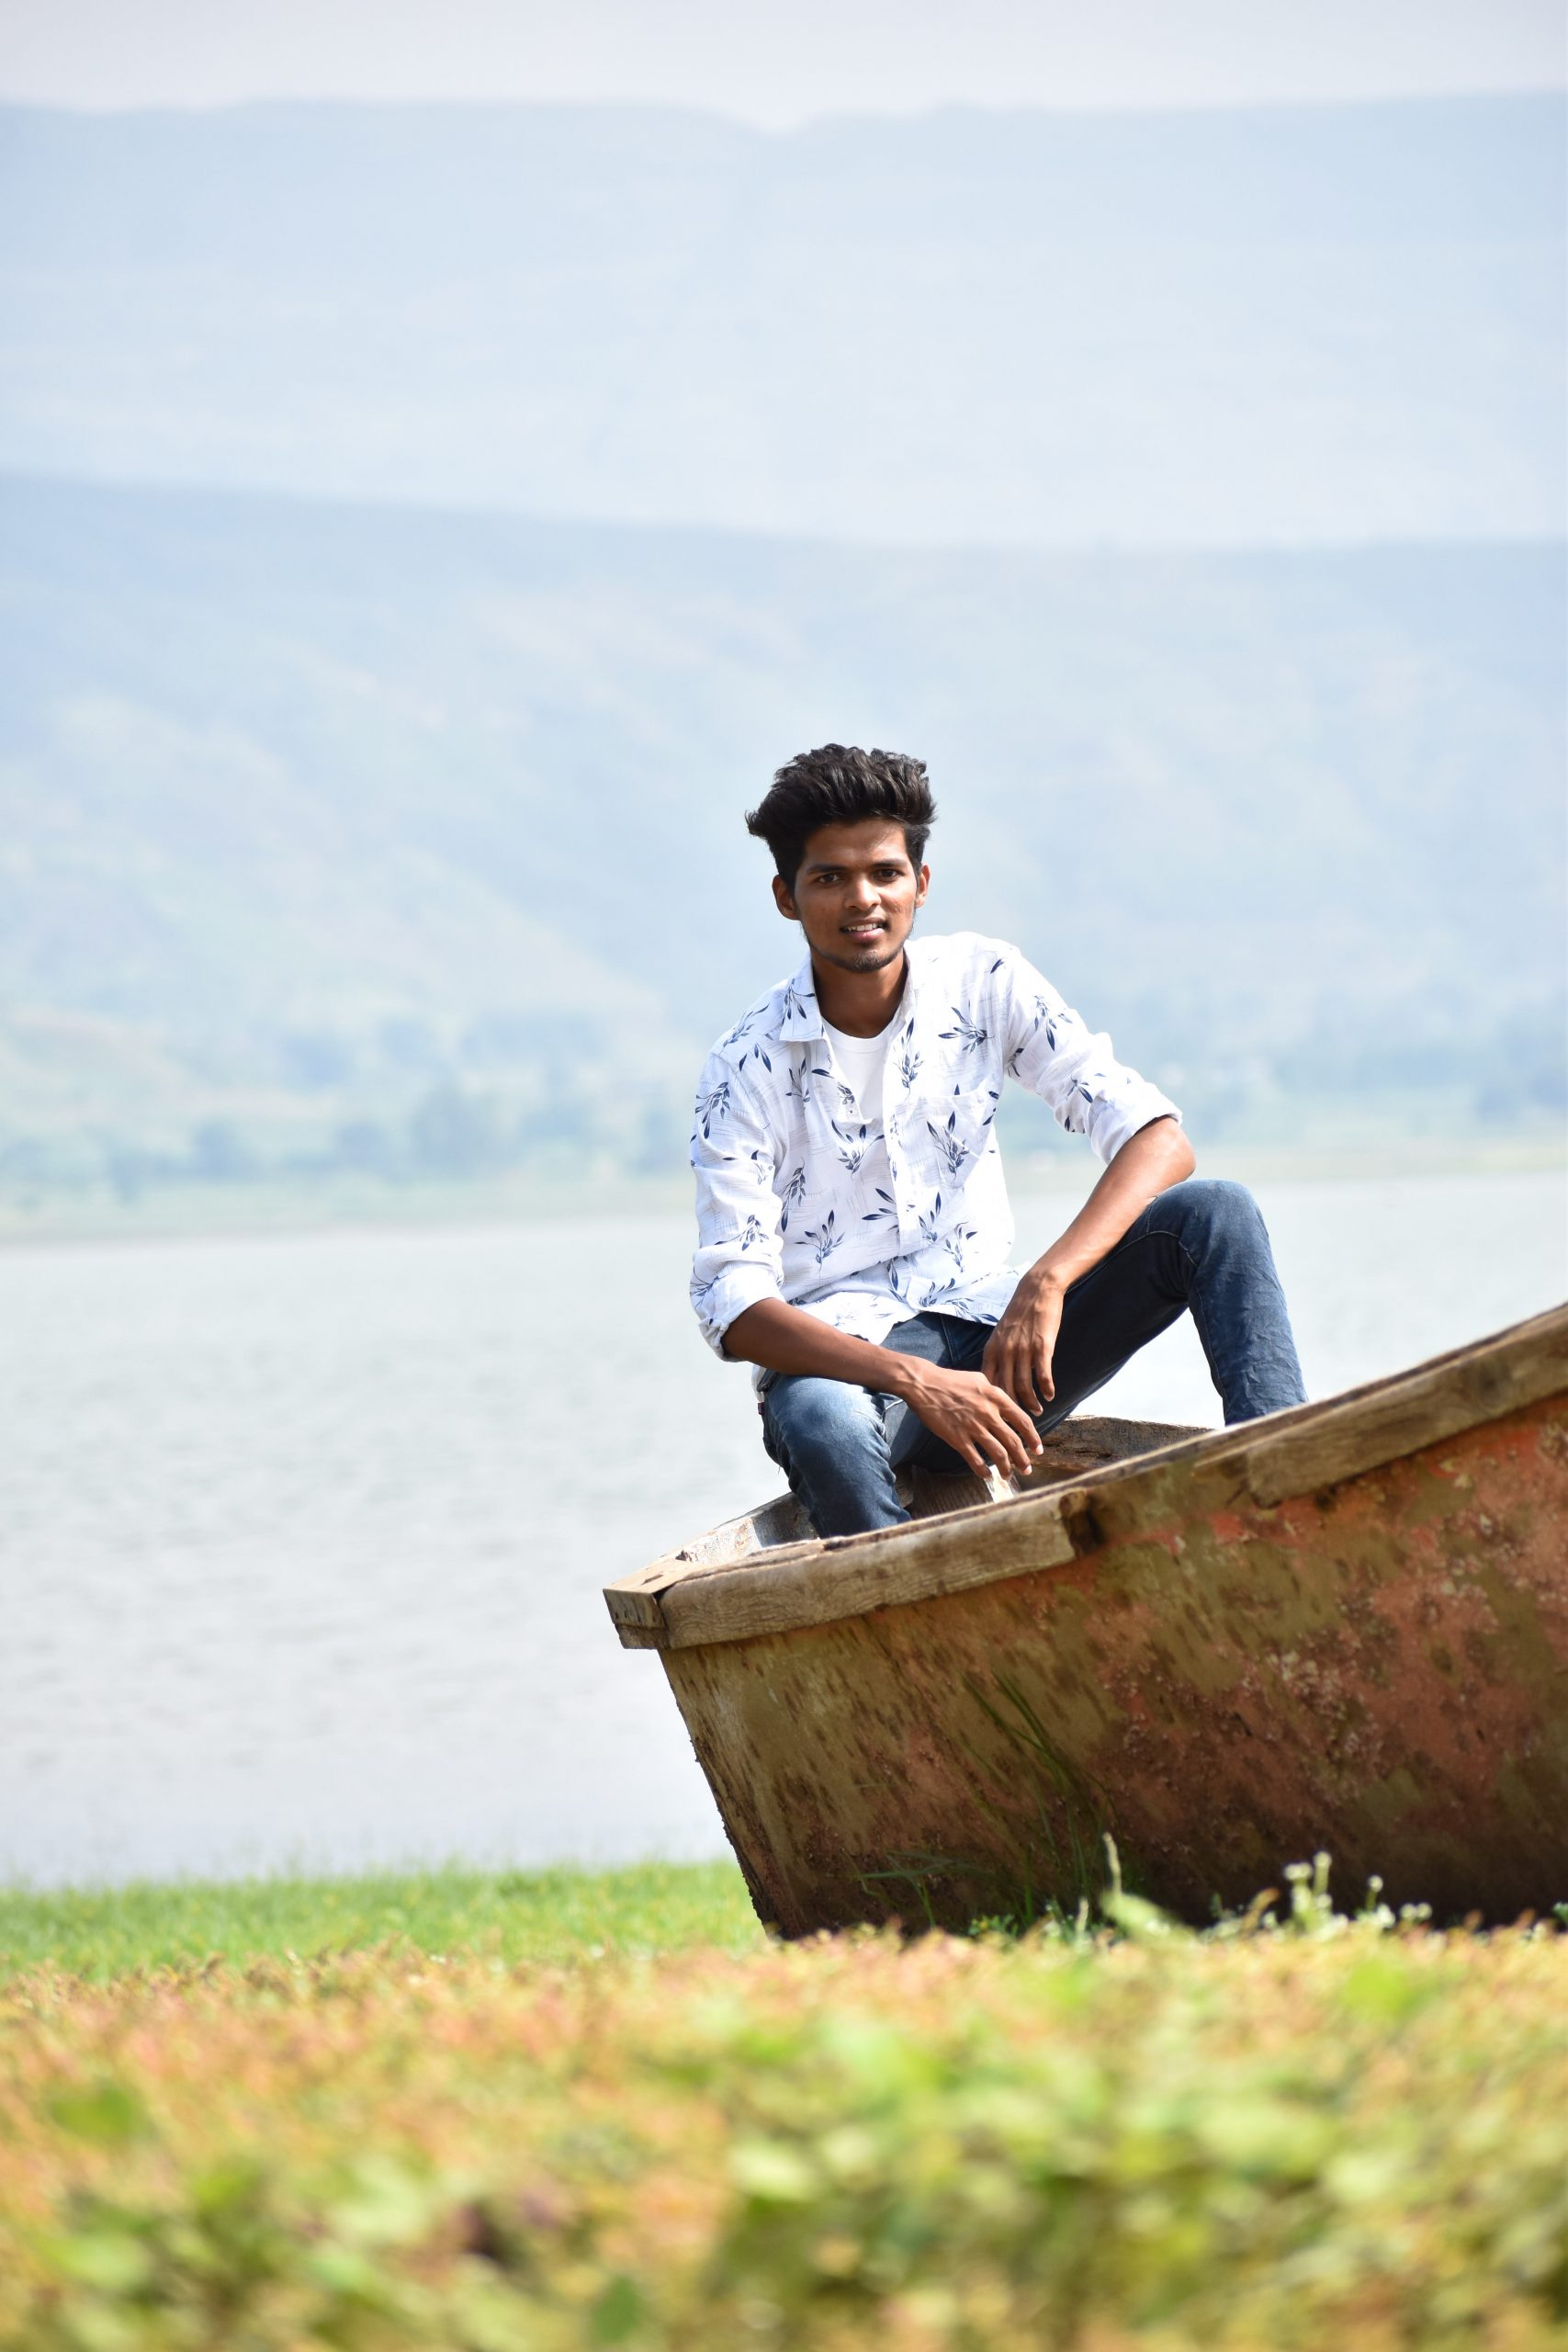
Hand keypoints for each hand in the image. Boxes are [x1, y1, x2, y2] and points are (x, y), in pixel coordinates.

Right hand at [895, 1362, 1043, 1480]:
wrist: (924, 1384)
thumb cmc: (951, 1380)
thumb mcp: (980, 1379)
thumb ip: (995, 1393)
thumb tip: (1007, 1404)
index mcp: (996, 1398)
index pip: (1023, 1422)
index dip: (1033, 1438)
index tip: (1037, 1450)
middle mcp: (989, 1413)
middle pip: (1013, 1442)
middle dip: (1023, 1459)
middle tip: (1027, 1469)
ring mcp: (973, 1427)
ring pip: (998, 1453)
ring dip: (1006, 1468)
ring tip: (1009, 1476)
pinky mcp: (957, 1437)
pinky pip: (975, 1459)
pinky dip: (983, 1470)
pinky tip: (986, 1475)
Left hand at [982, 1273, 1064, 1416]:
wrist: (1037, 1290)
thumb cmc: (1019, 1314)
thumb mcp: (1001, 1334)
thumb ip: (998, 1355)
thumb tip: (997, 1379)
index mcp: (992, 1349)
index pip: (988, 1384)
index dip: (993, 1403)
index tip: (998, 1415)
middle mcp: (1005, 1352)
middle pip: (1005, 1390)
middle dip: (1013, 1409)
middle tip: (1020, 1421)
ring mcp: (1023, 1350)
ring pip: (1024, 1387)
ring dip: (1031, 1403)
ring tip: (1038, 1411)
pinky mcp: (1042, 1347)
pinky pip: (1043, 1375)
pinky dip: (1047, 1389)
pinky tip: (1050, 1395)